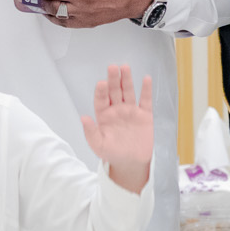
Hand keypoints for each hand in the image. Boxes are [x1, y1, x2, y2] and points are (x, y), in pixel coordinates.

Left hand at [80, 64, 155, 192]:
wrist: (131, 163)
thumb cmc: (112, 154)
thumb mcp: (98, 145)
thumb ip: (90, 131)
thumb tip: (82, 117)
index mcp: (104, 116)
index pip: (101, 100)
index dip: (101, 91)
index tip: (102, 83)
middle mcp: (116, 110)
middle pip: (114, 91)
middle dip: (113, 79)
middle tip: (112, 67)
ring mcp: (130, 111)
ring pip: (128, 92)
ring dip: (127, 80)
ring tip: (125, 68)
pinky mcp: (144, 115)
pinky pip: (145, 100)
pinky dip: (146, 90)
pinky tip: (145, 79)